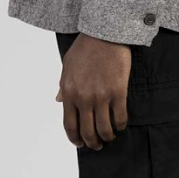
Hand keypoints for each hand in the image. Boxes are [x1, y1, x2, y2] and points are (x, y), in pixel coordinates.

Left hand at [55, 32, 130, 149]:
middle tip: (97, 145)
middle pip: (87, 131)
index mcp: (70, 92)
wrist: (104, 32)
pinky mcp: (118, 92)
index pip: (70, 125)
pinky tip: (120, 124)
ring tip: (110, 136)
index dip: (75, 139)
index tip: (80, 143)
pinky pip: (120, 118)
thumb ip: (63, 86)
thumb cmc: (85, 46)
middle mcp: (84, 98)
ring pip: (104, 129)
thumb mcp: (68, 65)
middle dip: (92, 143)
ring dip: (107, 137)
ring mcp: (102, 96)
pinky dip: (120, 125)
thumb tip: (58, 101)